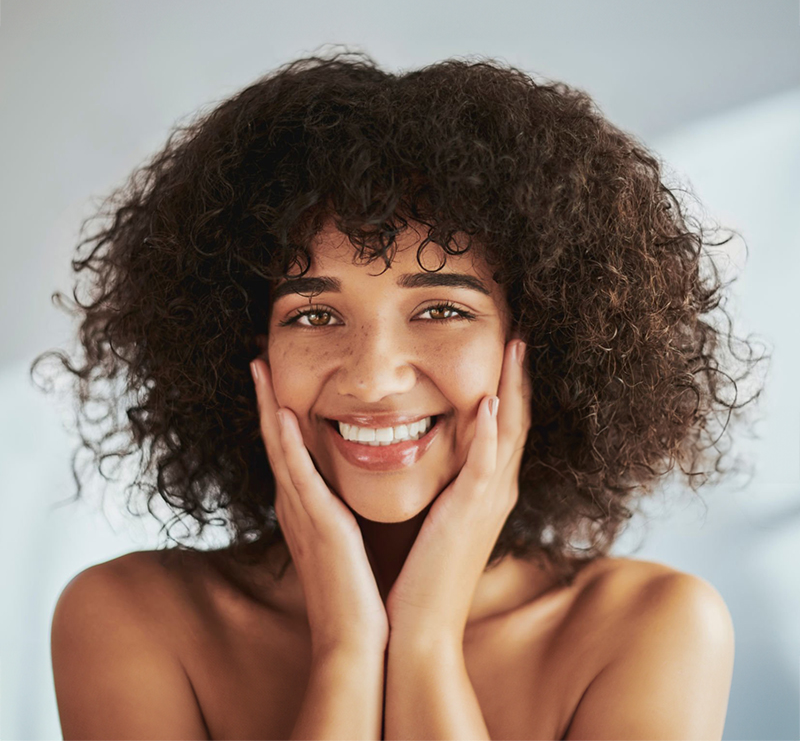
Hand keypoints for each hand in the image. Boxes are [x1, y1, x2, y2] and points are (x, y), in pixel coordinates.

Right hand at [250, 358, 389, 657]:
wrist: (357, 642)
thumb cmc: (357, 595)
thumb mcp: (348, 543)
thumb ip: (342, 513)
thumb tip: (348, 492)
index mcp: (307, 508)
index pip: (290, 448)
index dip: (279, 410)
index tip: (275, 375)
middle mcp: (296, 505)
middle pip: (277, 439)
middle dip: (266, 398)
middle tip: (257, 357)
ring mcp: (302, 514)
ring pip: (281, 447)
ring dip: (269, 406)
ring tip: (260, 367)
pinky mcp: (318, 525)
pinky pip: (299, 475)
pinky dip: (288, 443)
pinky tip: (284, 413)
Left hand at [384, 339, 531, 643]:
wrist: (418, 627)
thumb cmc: (420, 572)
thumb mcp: (436, 517)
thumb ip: (442, 485)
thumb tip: (428, 454)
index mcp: (485, 489)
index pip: (503, 425)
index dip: (508, 386)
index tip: (505, 348)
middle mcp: (495, 490)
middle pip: (515, 419)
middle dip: (519, 375)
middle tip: (520, 333)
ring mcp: (487, 501)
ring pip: (507, 432)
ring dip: (512, 388)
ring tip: (515, 347)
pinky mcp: (470, 515)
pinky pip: (483, 465)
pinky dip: (487, 432)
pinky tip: (487, 401)